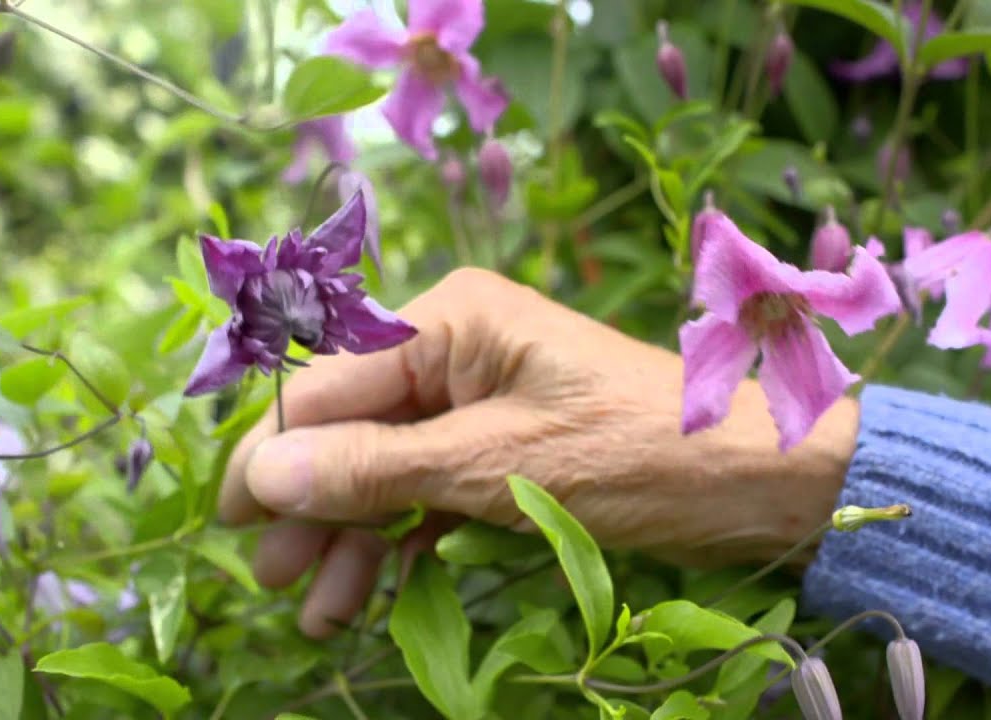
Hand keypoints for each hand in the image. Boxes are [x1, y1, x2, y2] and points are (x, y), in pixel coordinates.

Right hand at [219, 268, 858, 637]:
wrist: (759, 480)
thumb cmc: (639, 453)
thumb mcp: (499, 466)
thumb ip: (379, 470)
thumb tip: (264, 476)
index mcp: (449, 322)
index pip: (330, 384)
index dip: (274, 453)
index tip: (231, 522)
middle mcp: (454, 351)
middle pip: (350, 429)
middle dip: (312, 505)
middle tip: (272, 580)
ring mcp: (478, 402)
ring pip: (385, 470)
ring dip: (350, 537)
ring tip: (318, 612)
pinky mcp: (502, 451)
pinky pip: (428, 492)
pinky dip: (401, 541)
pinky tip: (368, 594)